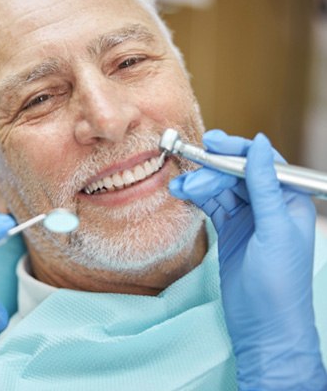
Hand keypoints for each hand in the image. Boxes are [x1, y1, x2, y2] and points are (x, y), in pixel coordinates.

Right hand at [170, 130, 326, 389]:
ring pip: (222, 189)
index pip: (263, 164)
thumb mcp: (273, 230)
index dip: (237, 150)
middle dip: (213, 170)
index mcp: (290, 201)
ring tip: (178, 187)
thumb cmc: (278, 282)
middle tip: (188, 170)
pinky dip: (197, 198)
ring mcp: (248, 218)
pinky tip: (182, 194)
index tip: (211, 142)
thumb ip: (264, 186)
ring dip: (200, 185)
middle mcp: (270, 205)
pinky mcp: (231, 231)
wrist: (264, 327)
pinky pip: (212, 205)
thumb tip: (259, 142)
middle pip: (238, 174)